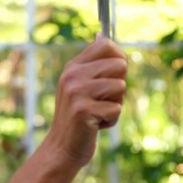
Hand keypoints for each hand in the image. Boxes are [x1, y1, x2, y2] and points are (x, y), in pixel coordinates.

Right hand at [45, 35, 126, 167]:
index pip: (105, 44)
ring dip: (115, 105)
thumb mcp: (80, 85)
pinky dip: (111, 121)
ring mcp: (76, 92)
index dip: (119, 58)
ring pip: (121, 87)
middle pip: (120, 65)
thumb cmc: (78, 117)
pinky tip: (95, 125)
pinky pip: (116, 109)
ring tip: (98, 113)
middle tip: (102, 100)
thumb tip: (101, 34)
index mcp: (73, 67)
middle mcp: (72, 76)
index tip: (115, 74)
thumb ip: (93, 63)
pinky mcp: (83, 110)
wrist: (62, 148)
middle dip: (119, 85)